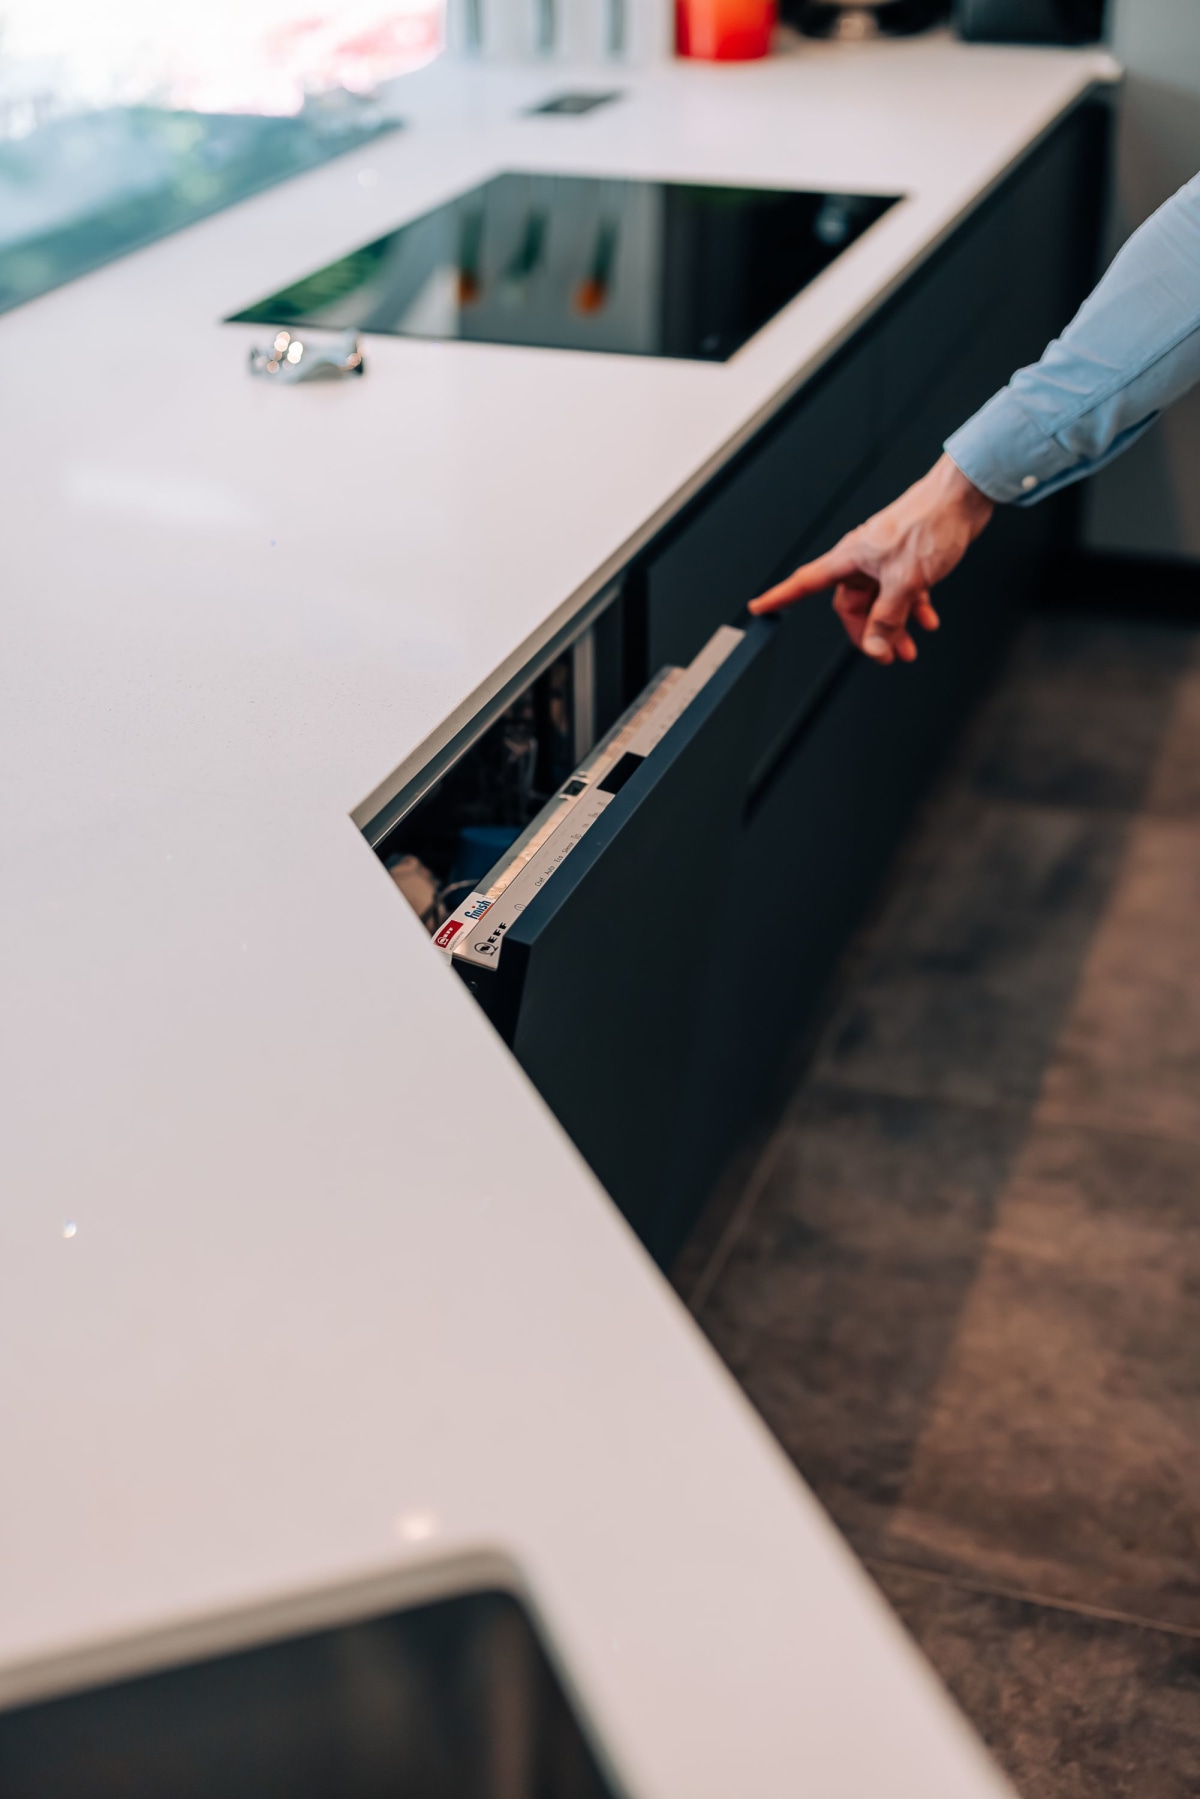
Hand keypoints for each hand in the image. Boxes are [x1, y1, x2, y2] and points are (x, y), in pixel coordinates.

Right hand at [748, 454, 994, 664]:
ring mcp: (886, 560)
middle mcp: (863, 559)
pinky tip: (927, 621)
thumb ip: (888, 617)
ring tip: (909, 647)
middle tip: (884, 653)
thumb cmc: (929, 522)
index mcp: (850, 558)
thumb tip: (874, 644)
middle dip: (868, 632)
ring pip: (881, 602)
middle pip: (851, 605)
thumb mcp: (905, 581)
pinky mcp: (908, 559)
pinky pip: (903, 592)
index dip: (780, 597)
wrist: (963, 497)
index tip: (759, 606)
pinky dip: (913, 609)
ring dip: (895, 626)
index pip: (804, 583)